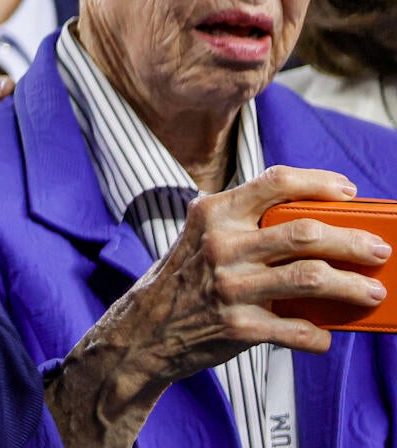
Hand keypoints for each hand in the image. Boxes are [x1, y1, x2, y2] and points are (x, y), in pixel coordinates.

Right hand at [49, 165, 389, 447]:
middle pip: (306, 233)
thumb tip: (320, 228)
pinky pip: (297, 329)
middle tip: (377, 249)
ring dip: (352, 285)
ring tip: (373, 291)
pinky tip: (325, 334)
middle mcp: (222, 245)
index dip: (320, 183)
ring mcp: (230, 286)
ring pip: (311, 278)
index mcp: (215, 213)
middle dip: (353, 241)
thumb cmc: (185, 277)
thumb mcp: (204, 236)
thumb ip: (247, 225)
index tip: (349, 192)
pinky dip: (318, 335)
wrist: (144, 329)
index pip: (277, 182)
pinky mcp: (238, 326)